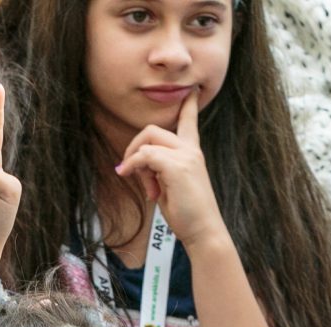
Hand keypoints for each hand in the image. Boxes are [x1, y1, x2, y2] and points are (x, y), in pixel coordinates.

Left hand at [115, 95, 223, 249]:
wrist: (203, 230)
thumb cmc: (188, 213)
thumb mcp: (169, 186)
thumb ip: (157, 169)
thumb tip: (137, 164)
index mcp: (192, 153)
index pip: (189, 121)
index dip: (188, 105)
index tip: (192, 91)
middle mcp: (190, 150)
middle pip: (153, 130)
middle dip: (135, 148)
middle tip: (131, 171)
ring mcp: (185, 157)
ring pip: (148, 141)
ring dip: (135, 161)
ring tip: (145, 186)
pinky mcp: (177, 167)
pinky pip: (145, 155)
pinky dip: (132, 165)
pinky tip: (127, 175)